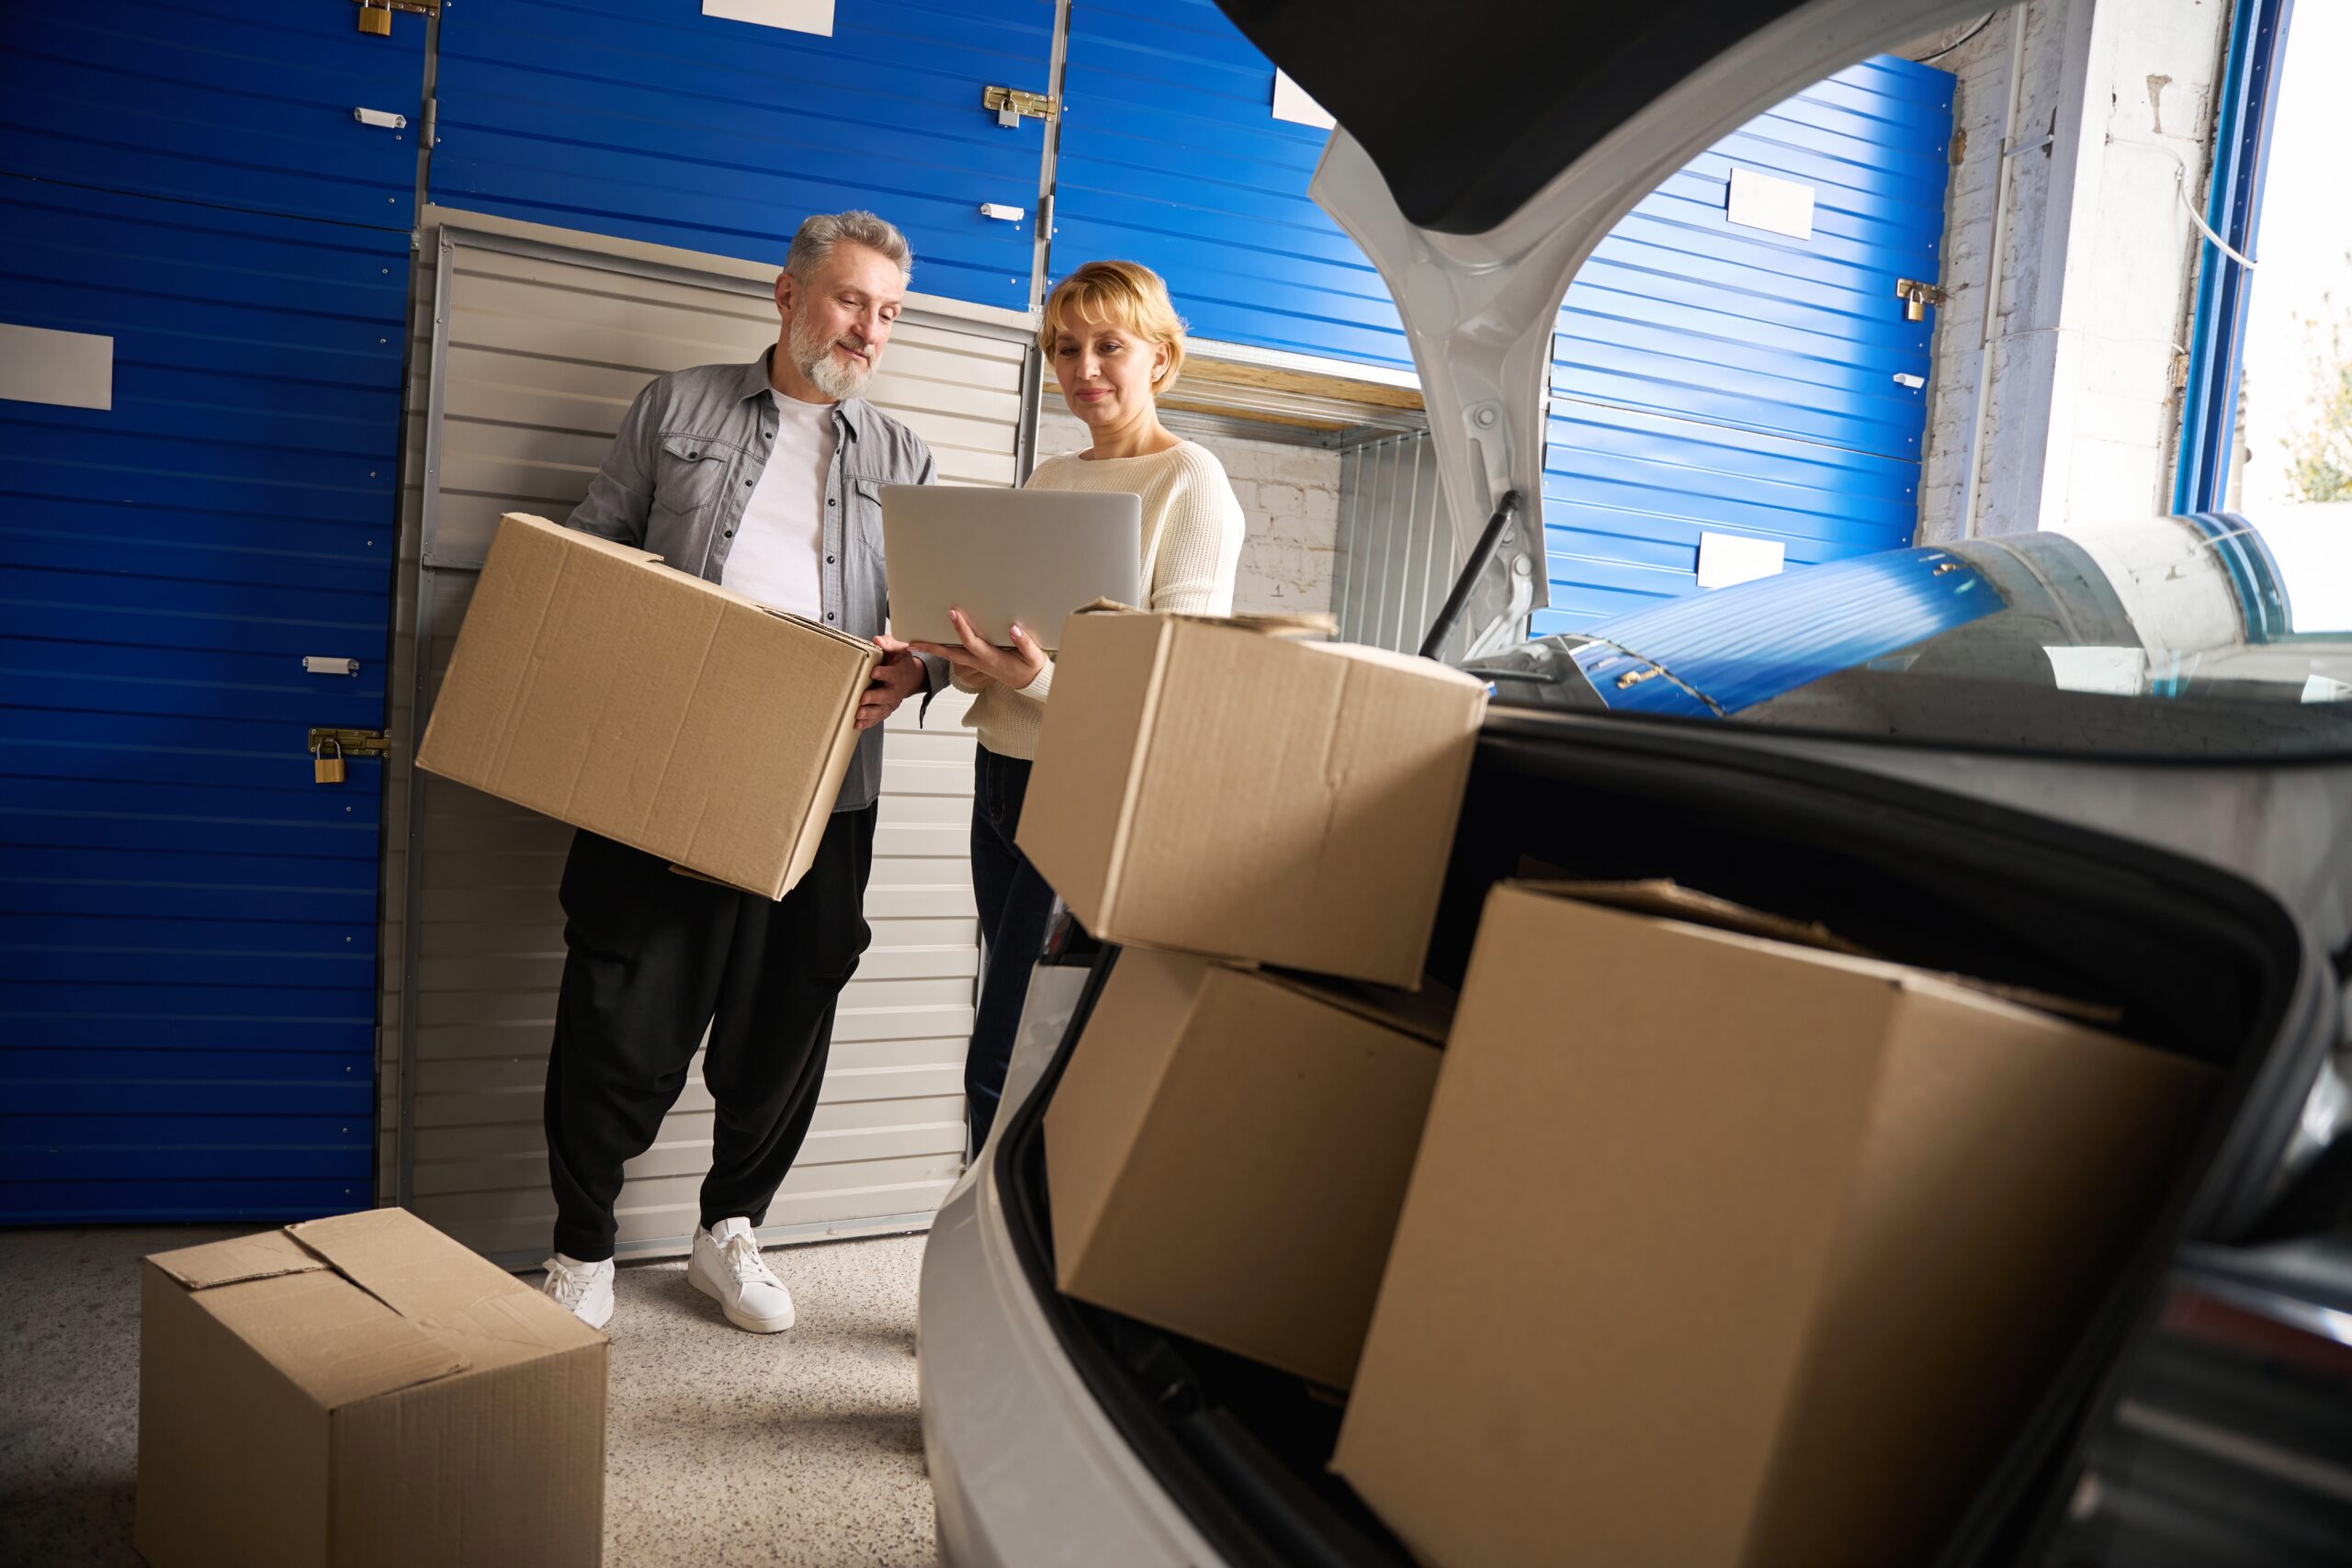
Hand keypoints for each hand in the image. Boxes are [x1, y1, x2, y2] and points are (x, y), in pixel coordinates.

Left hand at [856, 642, 926, 729]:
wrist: (912, 677)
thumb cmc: (901, 663)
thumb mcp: (899, 650)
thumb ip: (889, 645)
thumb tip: (877, 640)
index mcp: (899, 674)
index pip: (892, 674)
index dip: (883, 673)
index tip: (874, 672)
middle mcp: (896, 690)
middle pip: (886, 695)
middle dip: (874, 697)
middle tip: (863, 698)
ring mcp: (891, 702)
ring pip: (882, 709)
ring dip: (870, 713)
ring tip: (858, 714)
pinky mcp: (886, 709)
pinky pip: (878, 718)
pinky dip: (868, 722)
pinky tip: (858, 724)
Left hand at [908, 609, 1047, 691]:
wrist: (1029, 681)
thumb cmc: (1030, 667)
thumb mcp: (1034, 656)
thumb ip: (1024, 643)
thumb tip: (1013, 629)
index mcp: (993, 658)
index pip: (973, 643)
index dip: (962, 629)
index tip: (953, 613)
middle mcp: (980, 662)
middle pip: (952, 654)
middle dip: (933, 647)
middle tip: (913, 643)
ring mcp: (976, 664)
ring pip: (950, 656)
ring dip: (932, 650)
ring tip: (914, 644)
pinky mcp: (976, 663)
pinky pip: (955, 657)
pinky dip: (942, 651)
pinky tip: (933, 644)